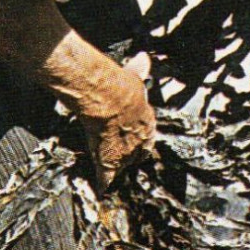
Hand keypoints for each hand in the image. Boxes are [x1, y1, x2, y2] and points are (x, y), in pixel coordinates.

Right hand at [77, 56, 155, 190]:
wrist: (108, 98)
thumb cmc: (121, 86)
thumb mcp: (134, 77)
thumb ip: (139, 70)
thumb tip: (144, 57)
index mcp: (148, 121)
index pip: (148, 135)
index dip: (141, 138)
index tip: (137, 140)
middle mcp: (140, 139)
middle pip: (139, 154)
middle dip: (132, 157)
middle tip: (123, 159)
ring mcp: (125, 152)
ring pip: (123, 167)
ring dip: (118, 170)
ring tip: (112, 177)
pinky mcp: (109, 160)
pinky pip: (106, 177)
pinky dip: (103, 185)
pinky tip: (102, 192)